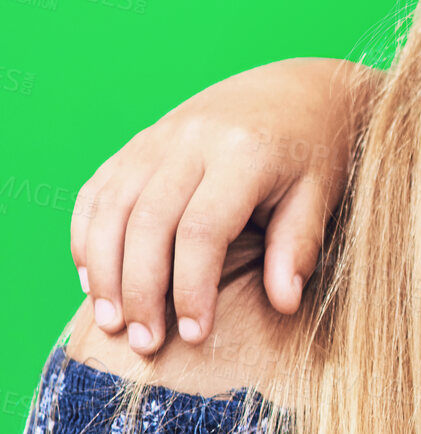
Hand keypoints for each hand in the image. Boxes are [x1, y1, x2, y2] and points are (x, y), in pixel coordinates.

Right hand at [71, 58, 379, 354]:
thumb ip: (298, 247)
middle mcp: (193, 140)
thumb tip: (283, 304)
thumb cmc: (316, 153)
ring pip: (112, 207)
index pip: (202, 230)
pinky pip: (98, 190)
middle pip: (147, 223)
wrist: (299, 90)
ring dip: (105, 270)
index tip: (196, 335)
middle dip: (140, 290)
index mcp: (244, 153)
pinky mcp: (139, 142)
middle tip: (146, 343)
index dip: (192, 288)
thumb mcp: (320, 194)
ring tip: (114, 323)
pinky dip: (87, 236)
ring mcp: (159, 137)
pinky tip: (93, 281)